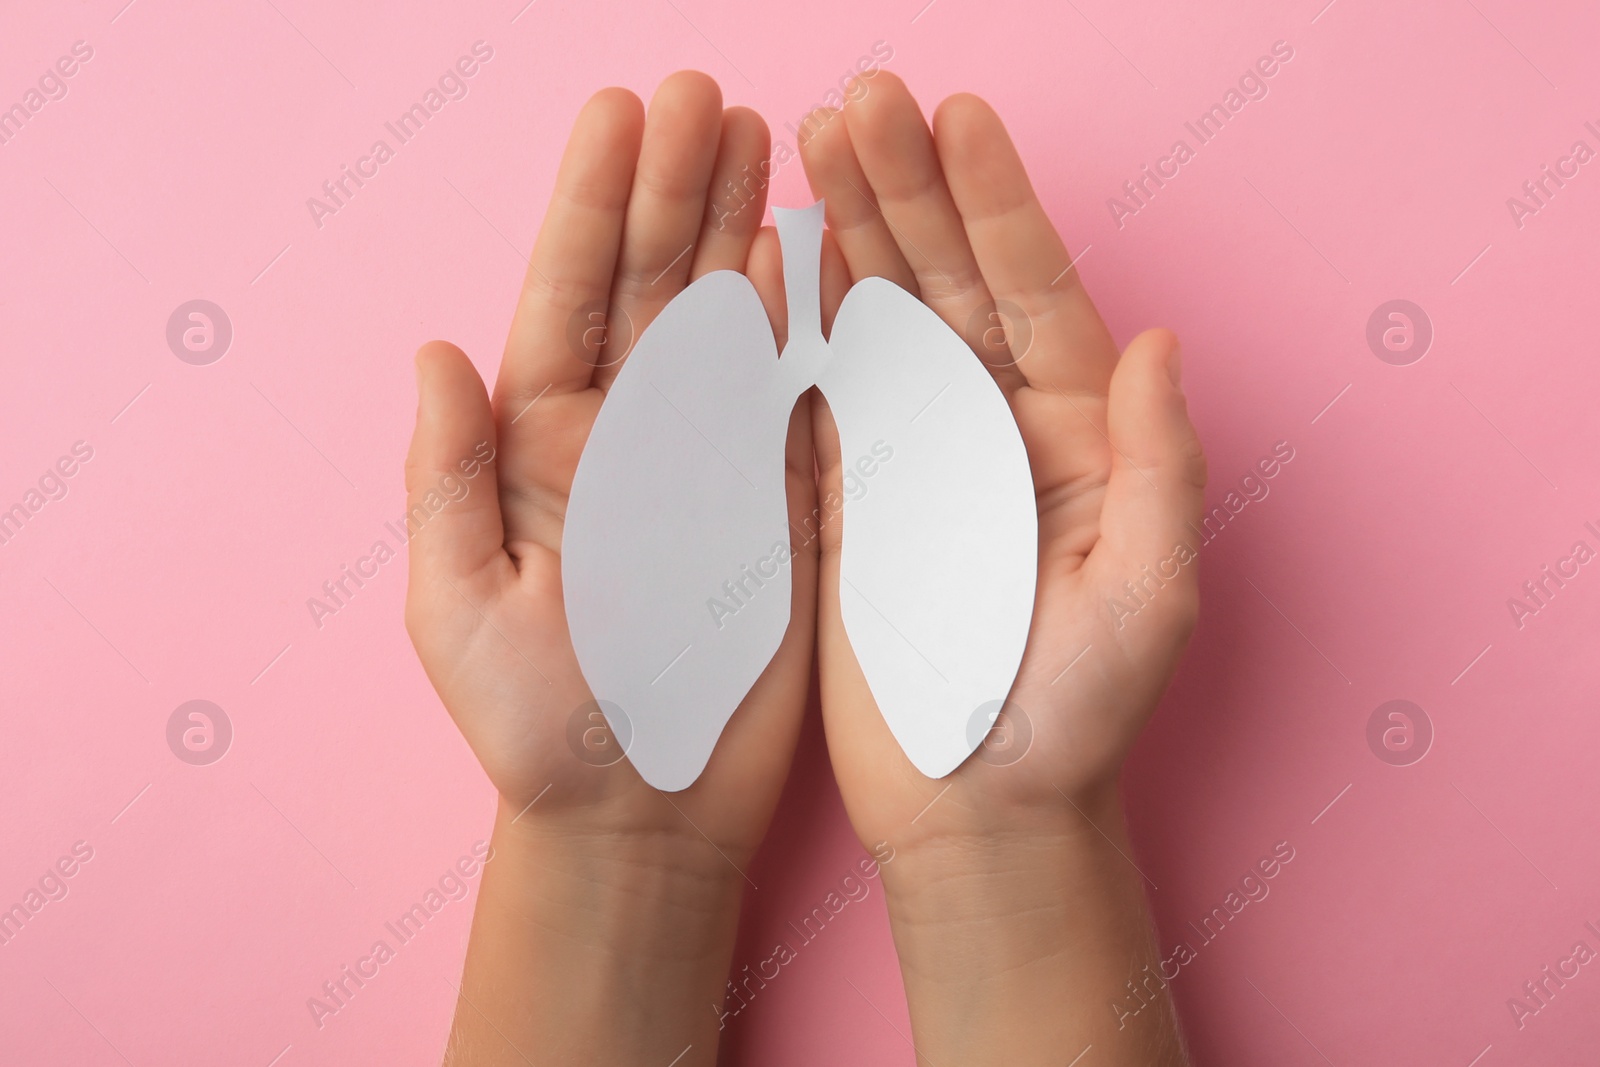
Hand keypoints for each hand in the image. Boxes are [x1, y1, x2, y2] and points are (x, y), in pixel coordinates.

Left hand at [404, 72, 825, 1065]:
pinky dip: (803, 321)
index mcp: (542, 446)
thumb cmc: (537, 727)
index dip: (593, 202)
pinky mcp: (776, 501)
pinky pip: (791, 394)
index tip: (621, 112)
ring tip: (760, 135)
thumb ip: (447, 477)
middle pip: (652, 284)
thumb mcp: (460, 607)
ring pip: (725, 320)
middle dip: (675, 184)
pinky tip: (808, 249)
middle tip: (704, 94)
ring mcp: (707, 462)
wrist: (642, 814)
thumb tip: (434, 348)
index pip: (569, 297)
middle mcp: (626, 435)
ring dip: (739, 226)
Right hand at [797, 73, 1203, 1063]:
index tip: (954, 117)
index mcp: (1072, 433)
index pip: (1031, 291)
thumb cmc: (1076, 715)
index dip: (992, 204)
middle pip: (947, 280)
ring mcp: (921, 455)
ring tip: (811, 140)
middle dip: (905, 186)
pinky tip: (777, 253)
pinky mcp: (855, 494)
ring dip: (849, 228)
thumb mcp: (1149, 599)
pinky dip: (801, 319)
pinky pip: (825, 387)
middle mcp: (996, 425)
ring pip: (880, 316)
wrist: (982, 807)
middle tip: (858, 100)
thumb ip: (1160, 470)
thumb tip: (1157, 342)